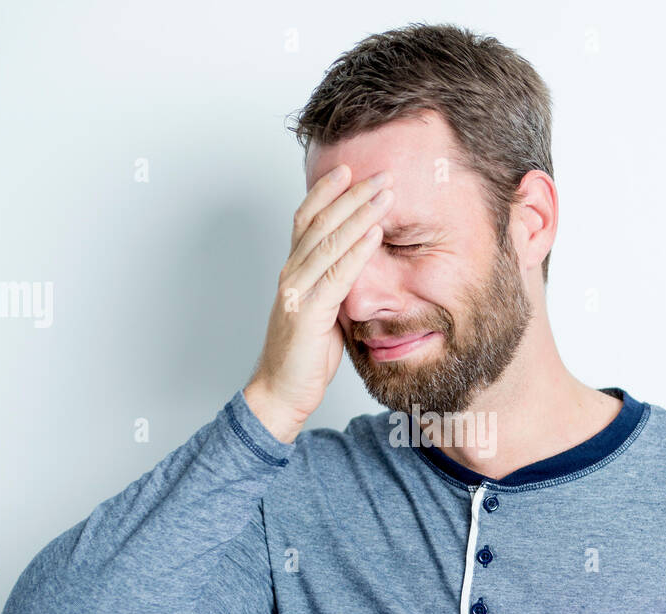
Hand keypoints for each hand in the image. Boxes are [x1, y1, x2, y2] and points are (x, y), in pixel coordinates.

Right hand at [244, 163, 395, 443]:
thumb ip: (336, 286)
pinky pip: (336, 275)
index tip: (348, 169)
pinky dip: (357, 251)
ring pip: (328, 242)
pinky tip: (374, 234)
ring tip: (385, 193)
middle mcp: (291, 275)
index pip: (305, 220)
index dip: (325, 192)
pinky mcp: (307, 313)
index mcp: (293, 272)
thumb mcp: (324, 312)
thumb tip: (362, 267)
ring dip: (359, 214)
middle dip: (351, 194)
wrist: (280, 392)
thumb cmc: (304, 356)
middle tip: (380, 172)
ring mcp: (297, 291)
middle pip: (319, 222)